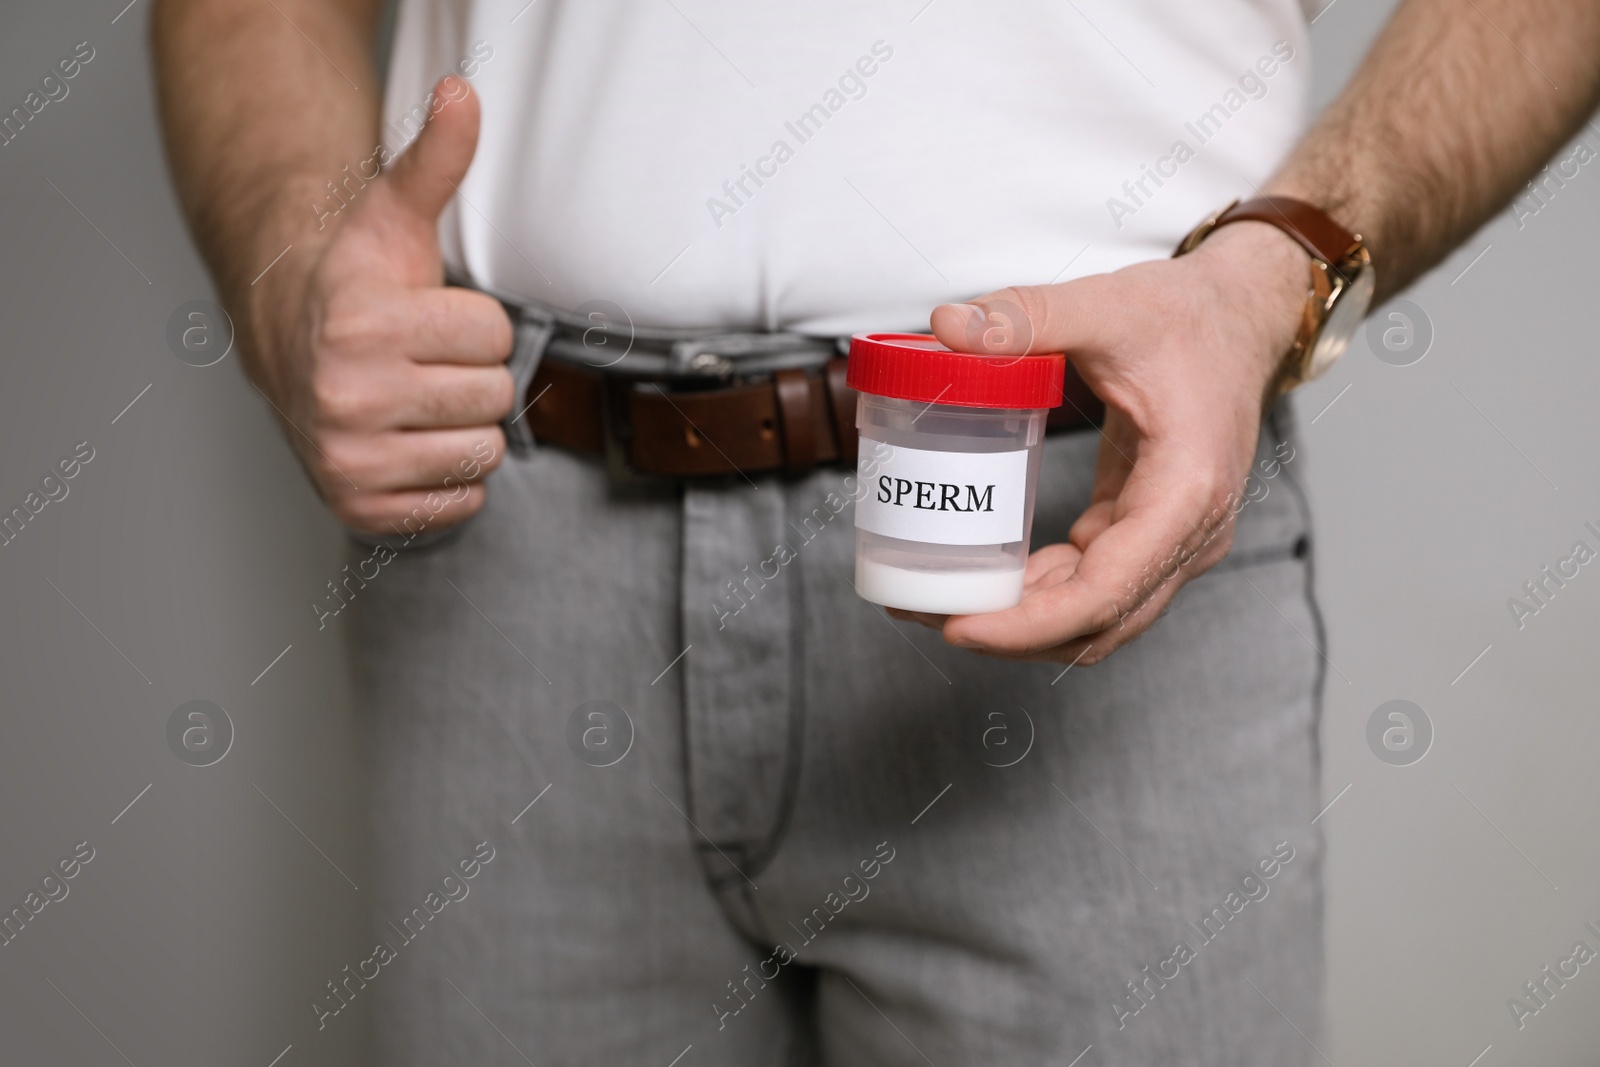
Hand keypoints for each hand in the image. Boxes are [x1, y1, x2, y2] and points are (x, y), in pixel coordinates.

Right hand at [241, 77, 513, 534]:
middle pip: (493, 397)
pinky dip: (449, 479)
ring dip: (464, 426)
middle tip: (425, 359)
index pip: (494, 335)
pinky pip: (460, 503)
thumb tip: (464, 94)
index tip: (431, 316)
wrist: (288, 338)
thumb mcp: (396, 215)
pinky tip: (412, 440)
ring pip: (483, 452)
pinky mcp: (357, 506)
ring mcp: (348, 458)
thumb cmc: (358, 280)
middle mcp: (347, 396)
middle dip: (471, 374)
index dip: (473, 322)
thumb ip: (437, 159)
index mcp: (363, 325)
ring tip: (419, 398)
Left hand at [897, 222, 1308, 664]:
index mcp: (1186, 494)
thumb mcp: (1106, 305)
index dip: (1028, 625)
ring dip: (1021, 620)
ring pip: (1094, 615)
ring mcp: (1175, 541)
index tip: (959, 626)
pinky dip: (1040, 592)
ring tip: (939, 598)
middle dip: (1009, 633)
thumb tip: (947, 326)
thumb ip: (1025, 315)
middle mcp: (1190, 535)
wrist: (1242, 316)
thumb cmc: (1189, 316)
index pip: (1103, 595)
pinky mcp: (1151, 532)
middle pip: (1096, 623)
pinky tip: (985, 576)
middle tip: (924, 610)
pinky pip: (1093, 584)